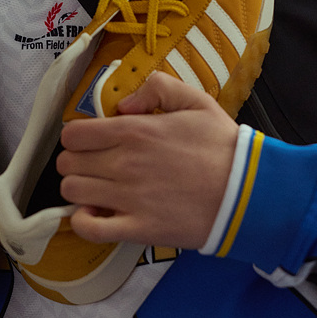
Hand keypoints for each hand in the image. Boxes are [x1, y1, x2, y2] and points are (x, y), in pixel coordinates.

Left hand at [57, 72, 237, 248]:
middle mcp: (123, 163)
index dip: (77, 137)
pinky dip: (84, 221)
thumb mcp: (194, 100)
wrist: (249, 191)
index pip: (73, 134)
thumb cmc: (221, 146)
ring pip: (72, 192)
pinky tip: (98, 213)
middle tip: (96, 165)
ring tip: (99, 189)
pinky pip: (89, 228)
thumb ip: (156, 89)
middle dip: (76, 162)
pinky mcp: (138, 228)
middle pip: (67, 163)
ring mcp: (129, 198)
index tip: (91, 142)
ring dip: (79, 190)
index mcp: (133, 131)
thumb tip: (124, 104)